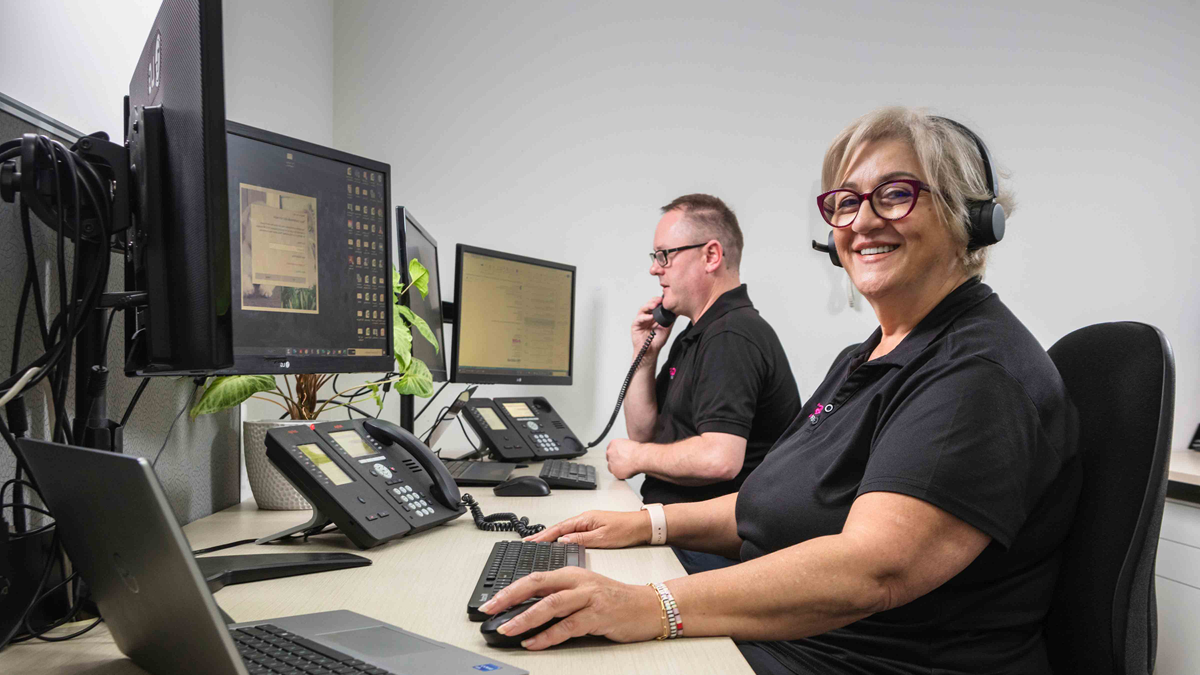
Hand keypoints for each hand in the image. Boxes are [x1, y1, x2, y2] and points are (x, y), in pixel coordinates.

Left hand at [477, 567, 663, 649]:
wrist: (647, 606)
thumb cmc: (614, 599)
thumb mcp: (583, 590)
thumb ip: (558, 594)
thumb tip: (526, 609)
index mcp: (572, 573)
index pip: (534, 577)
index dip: (510, 589)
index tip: (491, 602)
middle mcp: (578, 582)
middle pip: (538, 586)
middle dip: (510, 599)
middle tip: (491, 611)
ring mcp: (589, 598)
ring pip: (551, 605)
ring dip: (526, 618)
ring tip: (509, 629)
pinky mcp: (598, 615)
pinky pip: (568, 626)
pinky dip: (548, 636)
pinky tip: (535, 643)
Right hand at [525, 509, 650, 547]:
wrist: (642, 526)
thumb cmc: (626, 530)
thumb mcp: (603, 538)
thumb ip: (581, 539)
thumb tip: (563, 540)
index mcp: (585, 519)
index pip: (559, 528)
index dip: (544, 535)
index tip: (531, 541)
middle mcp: (585, 519)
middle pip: (558, 528)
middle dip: (542, 535)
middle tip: (528, 542)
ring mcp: (588, 523)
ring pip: (565, 530)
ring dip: (551, 536)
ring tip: (538, 544)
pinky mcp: (593, 528)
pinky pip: (572, 532)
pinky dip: (561, 537)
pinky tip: (558, 543)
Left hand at [606, 438, 642, 479]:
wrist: (640, 458)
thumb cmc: (638, 451)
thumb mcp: (628, 444)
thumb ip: (622, 448)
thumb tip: (622, 453)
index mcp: (613, 443)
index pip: (610, 449)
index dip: (615, 454)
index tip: (618, 457)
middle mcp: (610, 452)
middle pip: (609, 458)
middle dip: (615, 461)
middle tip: (623, 463)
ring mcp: (611, 462)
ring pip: (611, 467)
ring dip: (617, 468)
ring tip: (627, 468)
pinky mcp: (614, 471)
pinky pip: (616, 474)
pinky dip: (621, 474)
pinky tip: (627, 471)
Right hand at [632, 297, 671, 354]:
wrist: (651, 351)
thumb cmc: (657, 341)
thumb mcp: (667, 327)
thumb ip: (671, 319)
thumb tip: (677, 310)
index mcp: (653, 316)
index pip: (654, 305)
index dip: (659, 301)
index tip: (665, 298)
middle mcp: (646, 317)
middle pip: (648, 305)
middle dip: (653, 301)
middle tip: (660, 300)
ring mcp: (640, 321)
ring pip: (642, 310)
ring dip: (648, 306)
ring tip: (655, 305)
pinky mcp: (635, 326)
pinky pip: (639, 319)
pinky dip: (644, 317)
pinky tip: (650, 317)